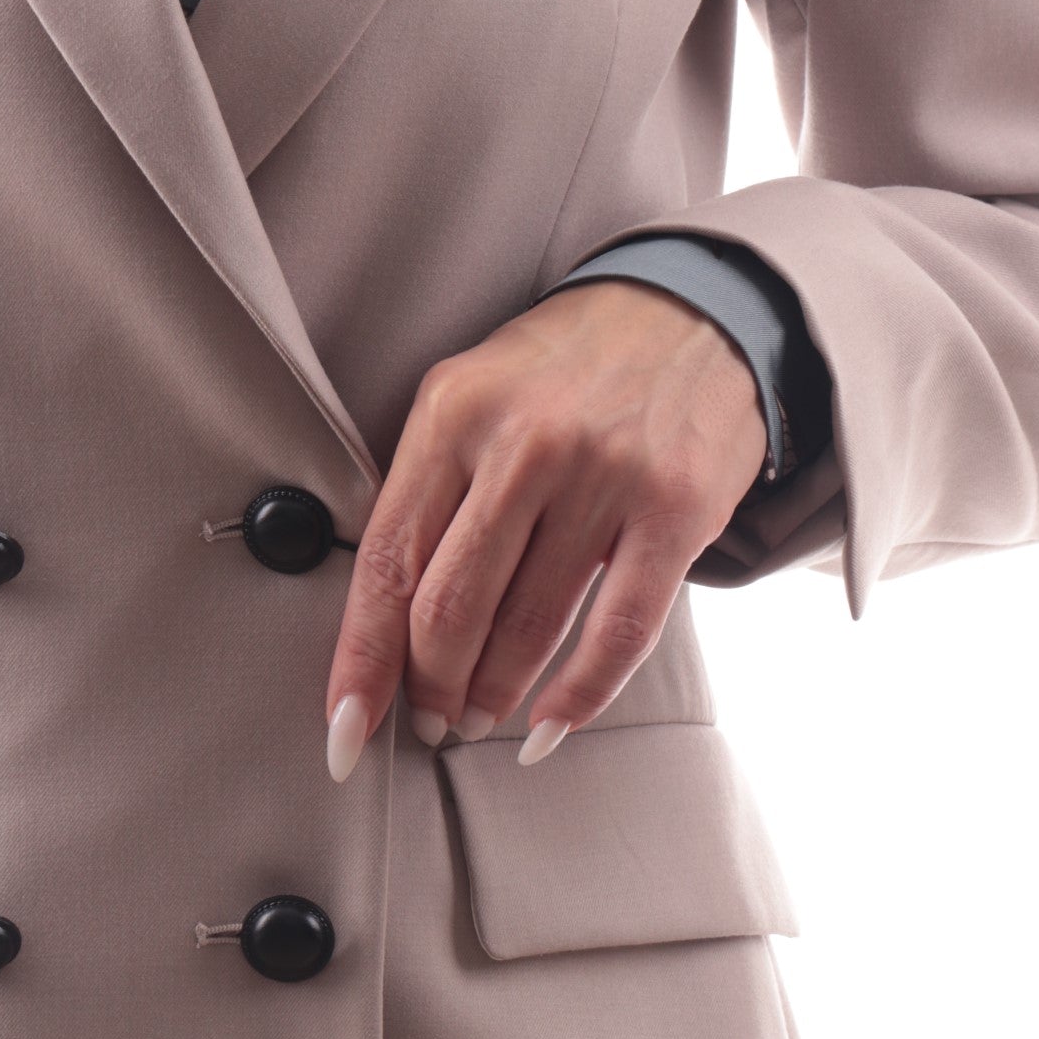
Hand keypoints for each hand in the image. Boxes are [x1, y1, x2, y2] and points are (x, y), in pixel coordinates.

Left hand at [323, 279, 768, 780]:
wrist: (692, 310)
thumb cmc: (564, 368)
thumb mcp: (474, 392)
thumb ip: (428, 486)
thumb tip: (384, 615)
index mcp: (453, 413)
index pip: (388, 559)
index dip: (362, 659)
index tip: (345, 726)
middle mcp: (523, 443)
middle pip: (450, 606)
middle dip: (430, 686)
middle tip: (429, 721)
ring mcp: (603, 477)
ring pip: (528, 628)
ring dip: (494, 694)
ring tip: (477, 719)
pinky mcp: (674, 510)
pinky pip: (619, 632)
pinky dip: (578, 696)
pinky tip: (550, 728)